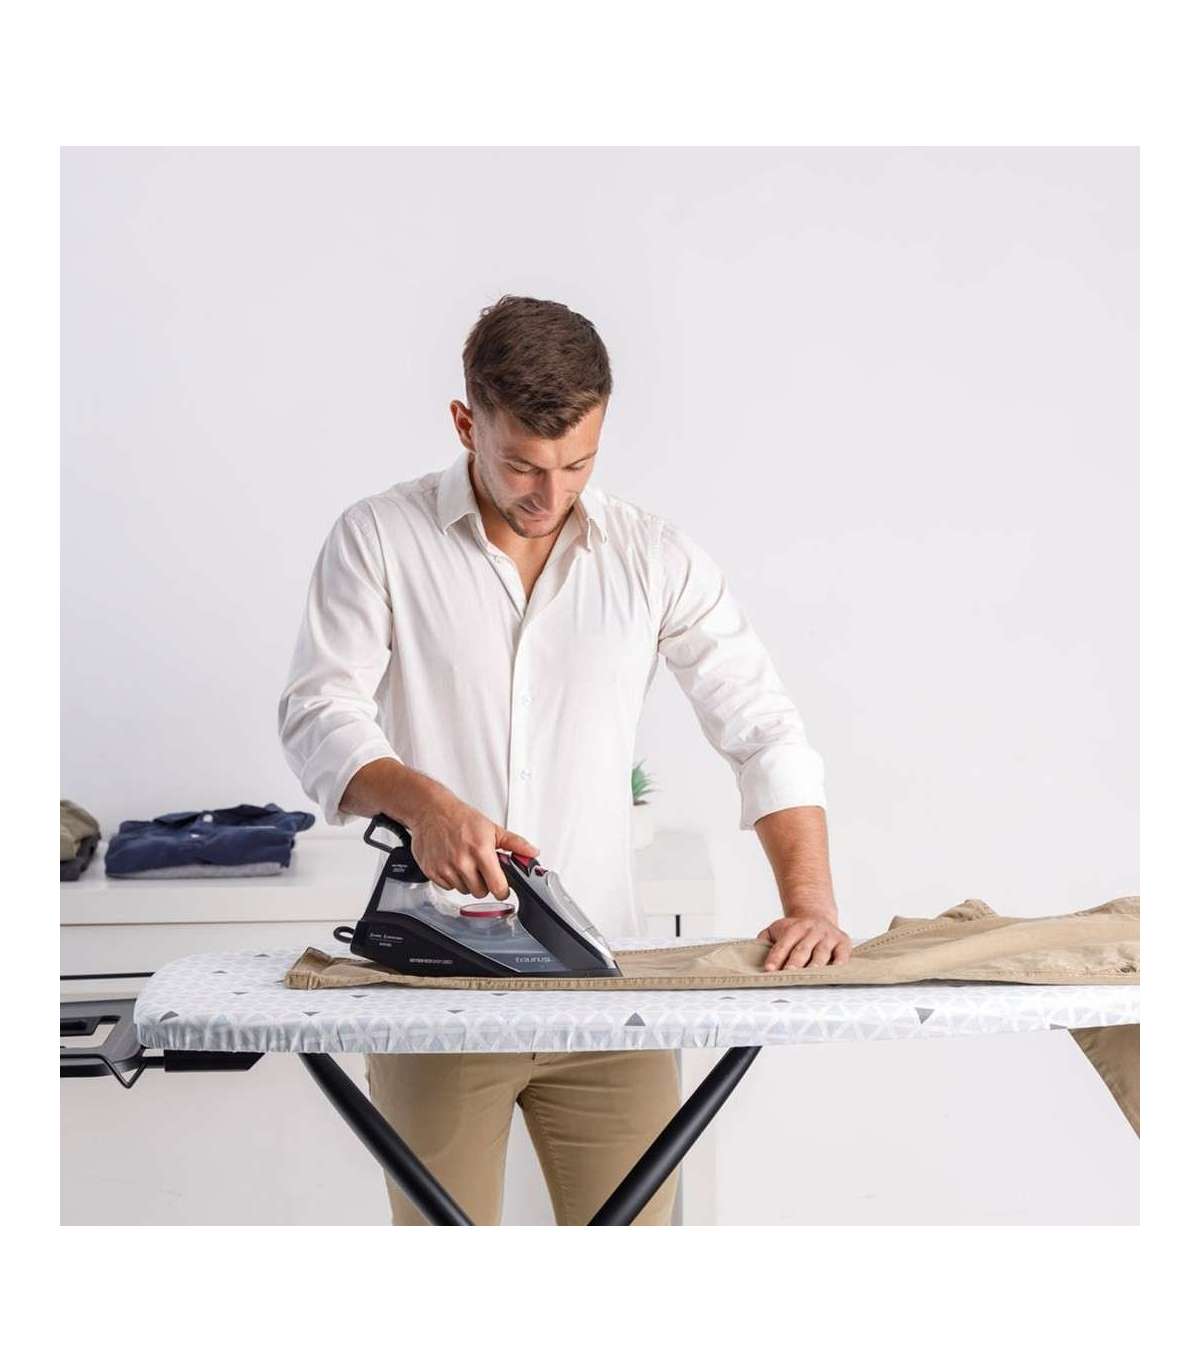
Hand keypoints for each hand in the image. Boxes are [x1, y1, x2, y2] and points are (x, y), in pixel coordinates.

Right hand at [406, 794, 538, 901]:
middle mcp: (462, 861)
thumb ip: (515, 843)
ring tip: (465, 863)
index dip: (502, 890)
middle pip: (480, 892)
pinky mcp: (432, 871)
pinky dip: (452, 879)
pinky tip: (452, 864)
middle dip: (484, 884)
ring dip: (467, 881)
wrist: (432, 811)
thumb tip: (532, 853)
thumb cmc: (462, 819)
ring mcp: (446, 868)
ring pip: (464, 890)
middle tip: (481, 869)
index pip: (497, 887)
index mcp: (481, 851)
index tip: (502, 888)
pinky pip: (448, 887)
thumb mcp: (492, 828)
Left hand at [757, 903, 850, 970]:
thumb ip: (765, 938)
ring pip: (821, 952)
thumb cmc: (795, 929)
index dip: (776, 957)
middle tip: (788, 973)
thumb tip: (752, 950)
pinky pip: (842, 953)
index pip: (783, 944)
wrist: (817, 916)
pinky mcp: (843, 942)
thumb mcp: (777, 929)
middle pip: (802, 949)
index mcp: (794, 928)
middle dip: (795, 962)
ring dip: (815, 965)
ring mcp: (828, 936)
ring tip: (809, 975)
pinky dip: (840, 962)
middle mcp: (812, 931)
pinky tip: (835, 970)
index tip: (769, 969)